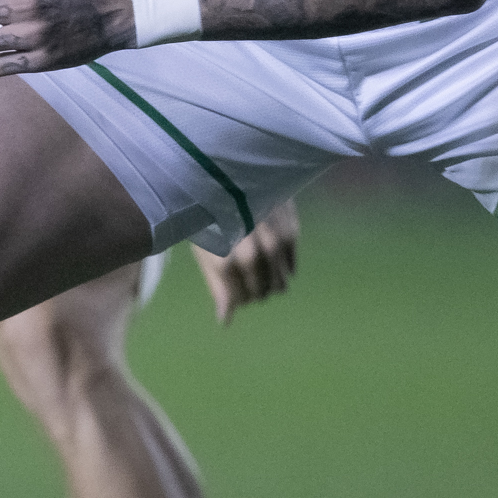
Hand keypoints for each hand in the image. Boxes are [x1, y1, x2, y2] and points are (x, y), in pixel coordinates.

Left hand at [195, 197, 298, 321]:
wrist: (231, 176)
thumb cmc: (211, 217)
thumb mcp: (206, 251)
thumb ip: (218, 287)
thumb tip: (226, 321)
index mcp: (227, 261)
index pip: (242, 300)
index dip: (235, 297)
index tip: (229, 282)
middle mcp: (254, 255)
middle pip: (263, 294)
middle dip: (252, 290)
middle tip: (241, 272)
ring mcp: (275, 244)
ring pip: (281, 285)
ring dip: (268, 281)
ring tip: (254, 264)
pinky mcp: (291, 233)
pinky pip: (291, 269)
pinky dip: (281, 267)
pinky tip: (268, 253)